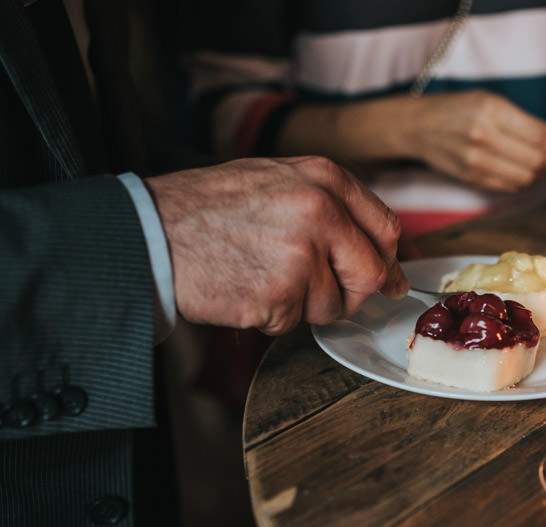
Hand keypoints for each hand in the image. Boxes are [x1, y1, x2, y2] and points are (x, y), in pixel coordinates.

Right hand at [146, 156, 407, 335]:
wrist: (151, 232)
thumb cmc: (210, 208)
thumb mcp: (278, 181)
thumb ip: (330, 208)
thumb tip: (378, 248)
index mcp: (325, 179)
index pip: (386, 229)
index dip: (387, 260)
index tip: (388, 278)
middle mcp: (320, 212)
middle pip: (372, 274)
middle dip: (350, 291)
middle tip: (317, 289)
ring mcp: (301, 255)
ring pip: (332, 305)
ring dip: (303, 305)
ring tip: (262, 276)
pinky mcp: (279, 294)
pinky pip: (295, 322)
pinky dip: (272, 317)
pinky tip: (245, 289)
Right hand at [407, 91, 545, 191]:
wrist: (418, 127)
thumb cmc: (458, 109)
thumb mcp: (489, 101)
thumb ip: (521, 120)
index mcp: (492, 111)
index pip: (540, 136)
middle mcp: (483, 137)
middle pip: (536, 160)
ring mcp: (476, 161)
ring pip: (526, 177)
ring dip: (541, 174)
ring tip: (544, 165)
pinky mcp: (472, 179)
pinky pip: (509, 187)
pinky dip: (523, 182)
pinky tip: (524, 172)